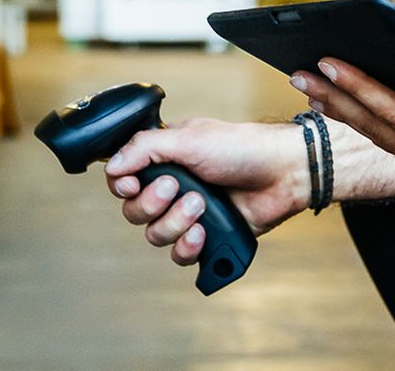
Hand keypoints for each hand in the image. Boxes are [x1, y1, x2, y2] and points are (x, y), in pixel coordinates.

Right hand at [104, 118, 308, 266]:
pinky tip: (203, 233)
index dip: (122, 185)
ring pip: (155, 235)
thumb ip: (146, 148)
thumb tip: (112, 166)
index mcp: (164, 159)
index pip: (122, 178)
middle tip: (178, 187)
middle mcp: (171, 188)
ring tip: (201, 205)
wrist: (282, 173)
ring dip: (175, 222)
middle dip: (152, 203)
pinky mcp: (205, 238)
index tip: (132, 183)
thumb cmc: (242, 148)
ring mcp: (187, 214)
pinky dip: (187, 247)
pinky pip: (179, 255)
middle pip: (133, 211)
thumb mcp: (190, 138)